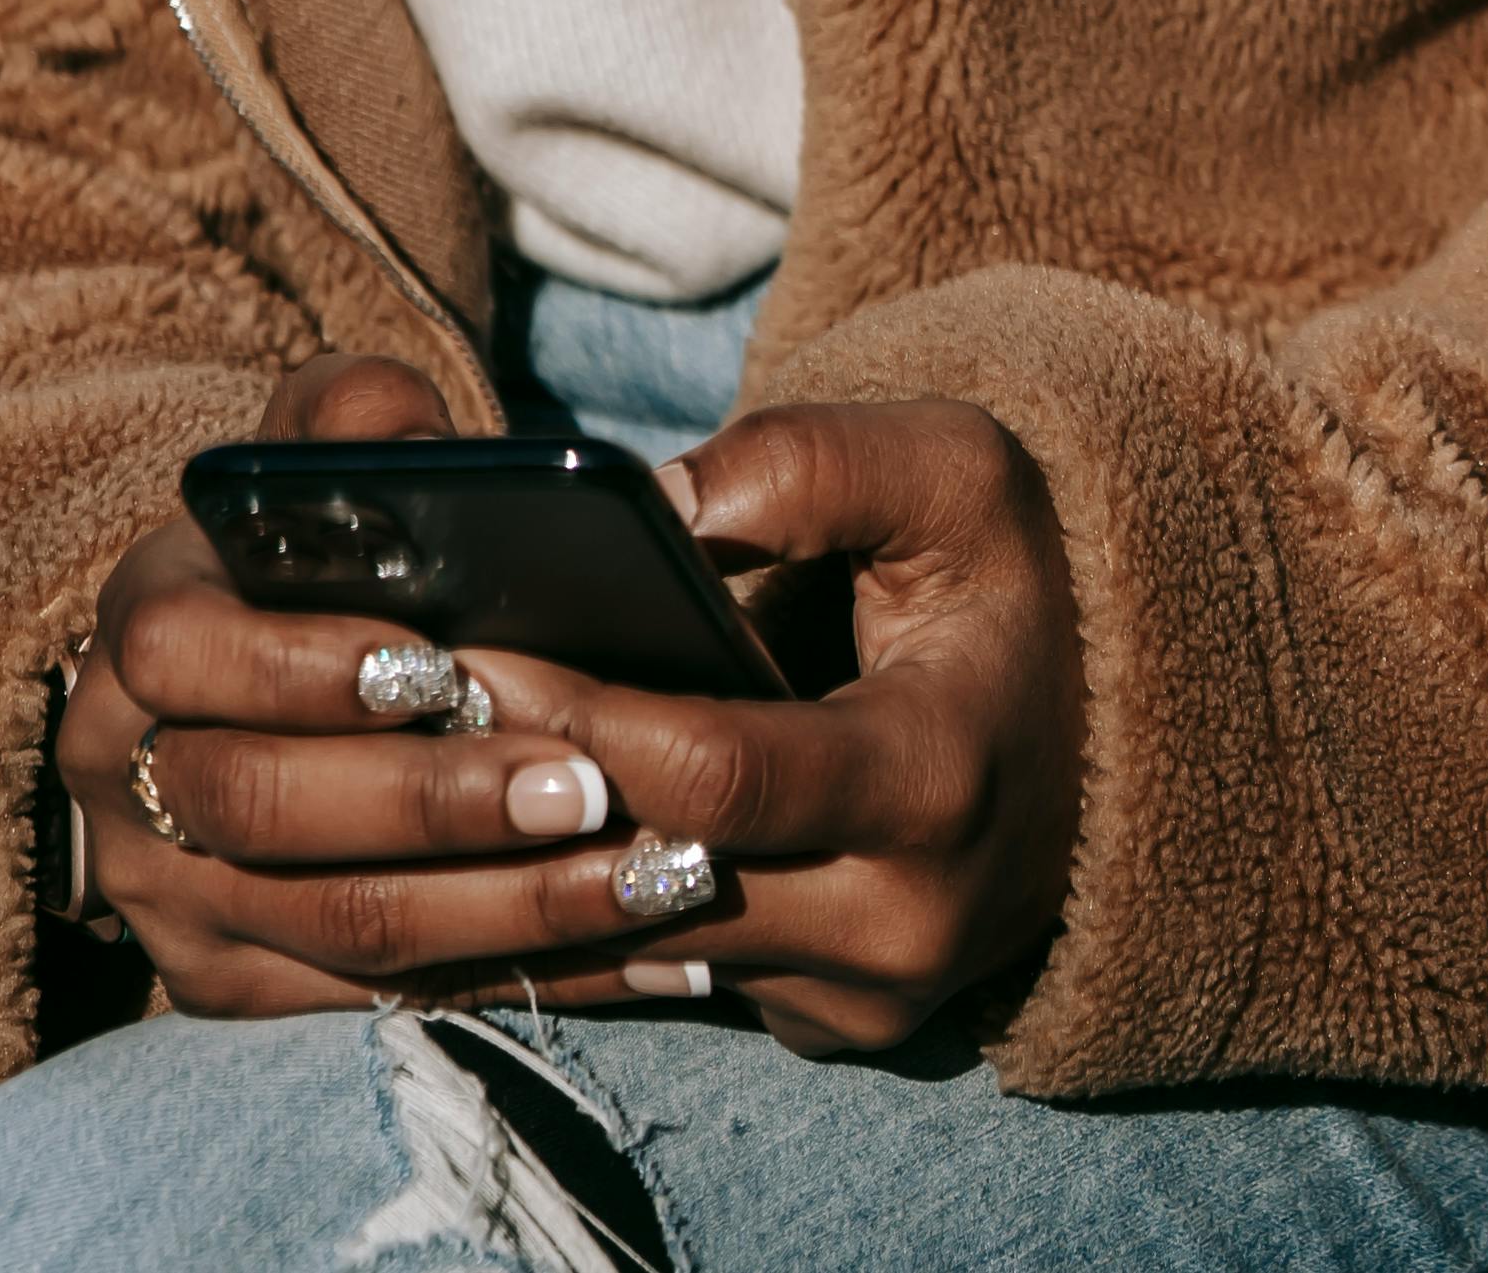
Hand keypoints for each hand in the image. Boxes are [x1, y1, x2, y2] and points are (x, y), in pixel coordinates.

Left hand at [61, 361, 1084, 1053]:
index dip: (582, 713)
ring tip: (387, 772)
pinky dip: (551, 917)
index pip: (720, 771)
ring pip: (634, 953)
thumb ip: (810, 460)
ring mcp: (854, 998)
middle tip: (385, 710)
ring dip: (507, 867)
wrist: (1102, 724)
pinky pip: (654, 984)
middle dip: (512, 788)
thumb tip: (656, 499)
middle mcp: (898, 921)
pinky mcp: (814, 1028)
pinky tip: (445, 848)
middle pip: (655, 873)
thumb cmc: (1010, 575)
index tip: (465, 644)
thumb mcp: (952, 469)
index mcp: (936, 777)